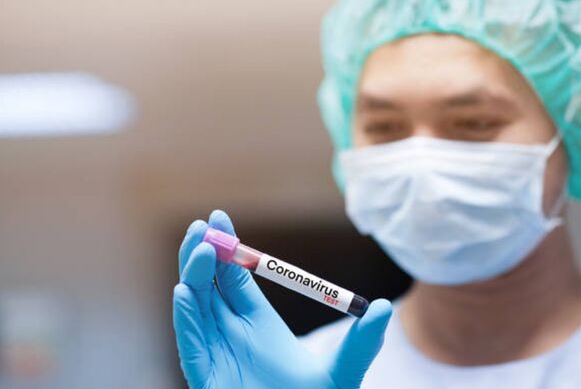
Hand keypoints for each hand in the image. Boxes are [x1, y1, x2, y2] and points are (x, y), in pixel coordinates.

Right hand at [173, 210, 391, 388]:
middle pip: (210, 287)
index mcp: (259, 324)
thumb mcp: (344, 370)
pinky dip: (187, 319)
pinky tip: (186, 292)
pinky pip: (190, 345)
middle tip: (202, 225)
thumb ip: (362, 341)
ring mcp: (216, 355)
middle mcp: (233, 334)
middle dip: (203, 255)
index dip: (229, 250)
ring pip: (197, 310)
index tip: (221, 218)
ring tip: (199, 249)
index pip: (236, 279)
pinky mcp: (206, 377)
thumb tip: (383, 308)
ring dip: (194, 278)